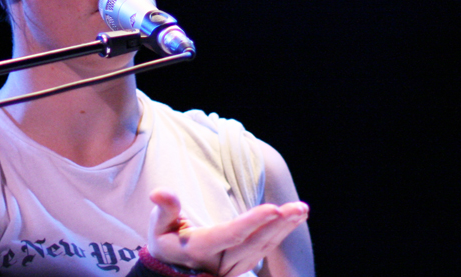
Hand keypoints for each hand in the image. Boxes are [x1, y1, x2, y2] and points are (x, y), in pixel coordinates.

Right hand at [146, 188, 308, 276]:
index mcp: (199, 249)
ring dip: (285, 229)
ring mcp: (233, 268)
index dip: (253, 222)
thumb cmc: (165, 243)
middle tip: (298, 207)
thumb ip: (165, 209)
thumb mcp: (159, 226)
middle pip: (254, 243)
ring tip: (302, 210)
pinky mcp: (242, 266)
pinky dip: (281, 235)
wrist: (169, 272)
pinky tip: (294, 219)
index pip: (231, 235)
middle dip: (278, 225)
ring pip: (263, 248)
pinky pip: (265, 250)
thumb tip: (159, 192)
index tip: (273, 208)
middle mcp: (220, 263)